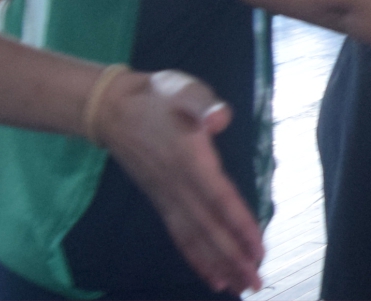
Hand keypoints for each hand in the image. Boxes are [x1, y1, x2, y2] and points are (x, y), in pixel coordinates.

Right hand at [98, 70, 264, 293]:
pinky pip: (181, 236)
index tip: (257, 249)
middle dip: (233, 258)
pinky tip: (212, 276)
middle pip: (209, 229)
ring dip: (219, 265)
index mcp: (189, 161)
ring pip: (196, 239)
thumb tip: (219, 118)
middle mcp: (178, 187)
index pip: (219, 200)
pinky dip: (197, 258)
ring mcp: (168, 198)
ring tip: (240, 288)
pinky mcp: (162, 202)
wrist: (113, 108)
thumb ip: (202, 104)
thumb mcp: (182, 90)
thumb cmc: (157, 97)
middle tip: (255, 284)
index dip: (239, 226)